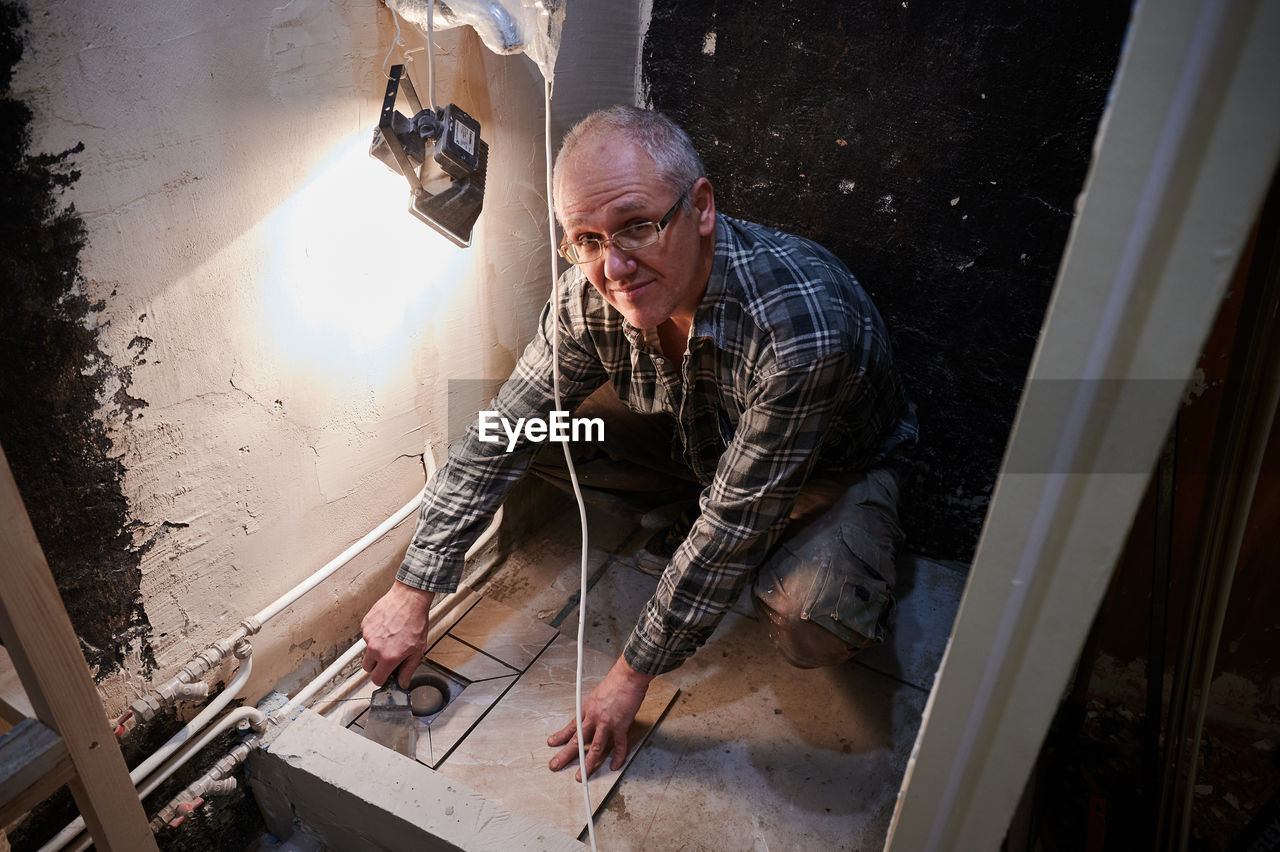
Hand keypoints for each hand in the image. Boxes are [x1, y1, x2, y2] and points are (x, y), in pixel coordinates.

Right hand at [360, 582, 434, 687]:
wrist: (409, 599)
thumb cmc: (415, 621)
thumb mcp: (418, 650)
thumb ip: (408, 670)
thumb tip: (403, 683)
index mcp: (388, 657)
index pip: (376, 679)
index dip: (382, 679)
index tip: (386, 676)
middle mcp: (375, 648)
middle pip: (368, 667)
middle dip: (377, 666)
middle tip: (388, 657)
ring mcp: (368, 636)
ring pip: (368, 650)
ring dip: (376, 648)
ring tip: (392, 637)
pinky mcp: (365, 625)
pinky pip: (367, 636)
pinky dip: (375, 635)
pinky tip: (387, 628)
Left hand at [547, 656, 652, 780]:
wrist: (628, 677)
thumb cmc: (615, 682)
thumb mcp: (596, 694)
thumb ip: (593, 708)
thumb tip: (593, 716)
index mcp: (587, 709)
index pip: (571, 727)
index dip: (560, 736)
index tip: (552, 743)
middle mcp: (594, 718)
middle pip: (577, 740)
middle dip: (564, 755)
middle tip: (555, 765)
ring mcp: (607, 724)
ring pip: (595, 748)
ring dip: (587, 764)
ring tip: (581, 776)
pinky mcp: (621, 726)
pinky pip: (619, 746)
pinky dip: (617, 757)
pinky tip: (614, 765)